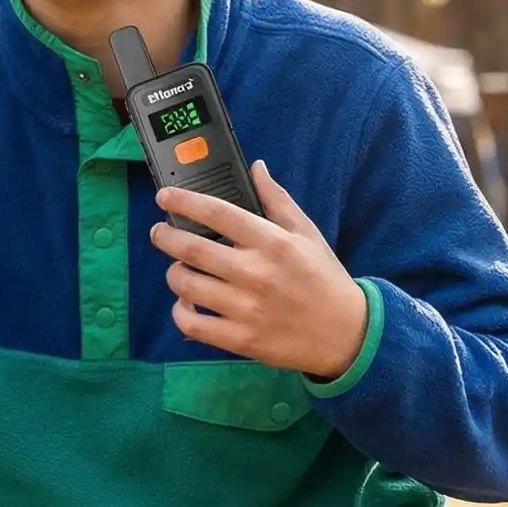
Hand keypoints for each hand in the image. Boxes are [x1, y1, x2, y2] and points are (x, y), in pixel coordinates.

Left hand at [150, 160, 367, 380]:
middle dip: (165, 236)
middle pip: (191, 248)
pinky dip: (180, 312)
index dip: (183, 201)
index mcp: (272, 242)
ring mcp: (246, 308)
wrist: (347, 332)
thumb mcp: (307, 233)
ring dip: (173, 272)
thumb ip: (277, 200)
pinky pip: (192, 324)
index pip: (217, 213)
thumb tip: (257, 168)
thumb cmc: (324, 278)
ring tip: (178, 267)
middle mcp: (255, 273)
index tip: (165, 197)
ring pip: (186, 285)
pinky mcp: (240, 339)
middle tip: (160, 232)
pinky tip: (186, 303)